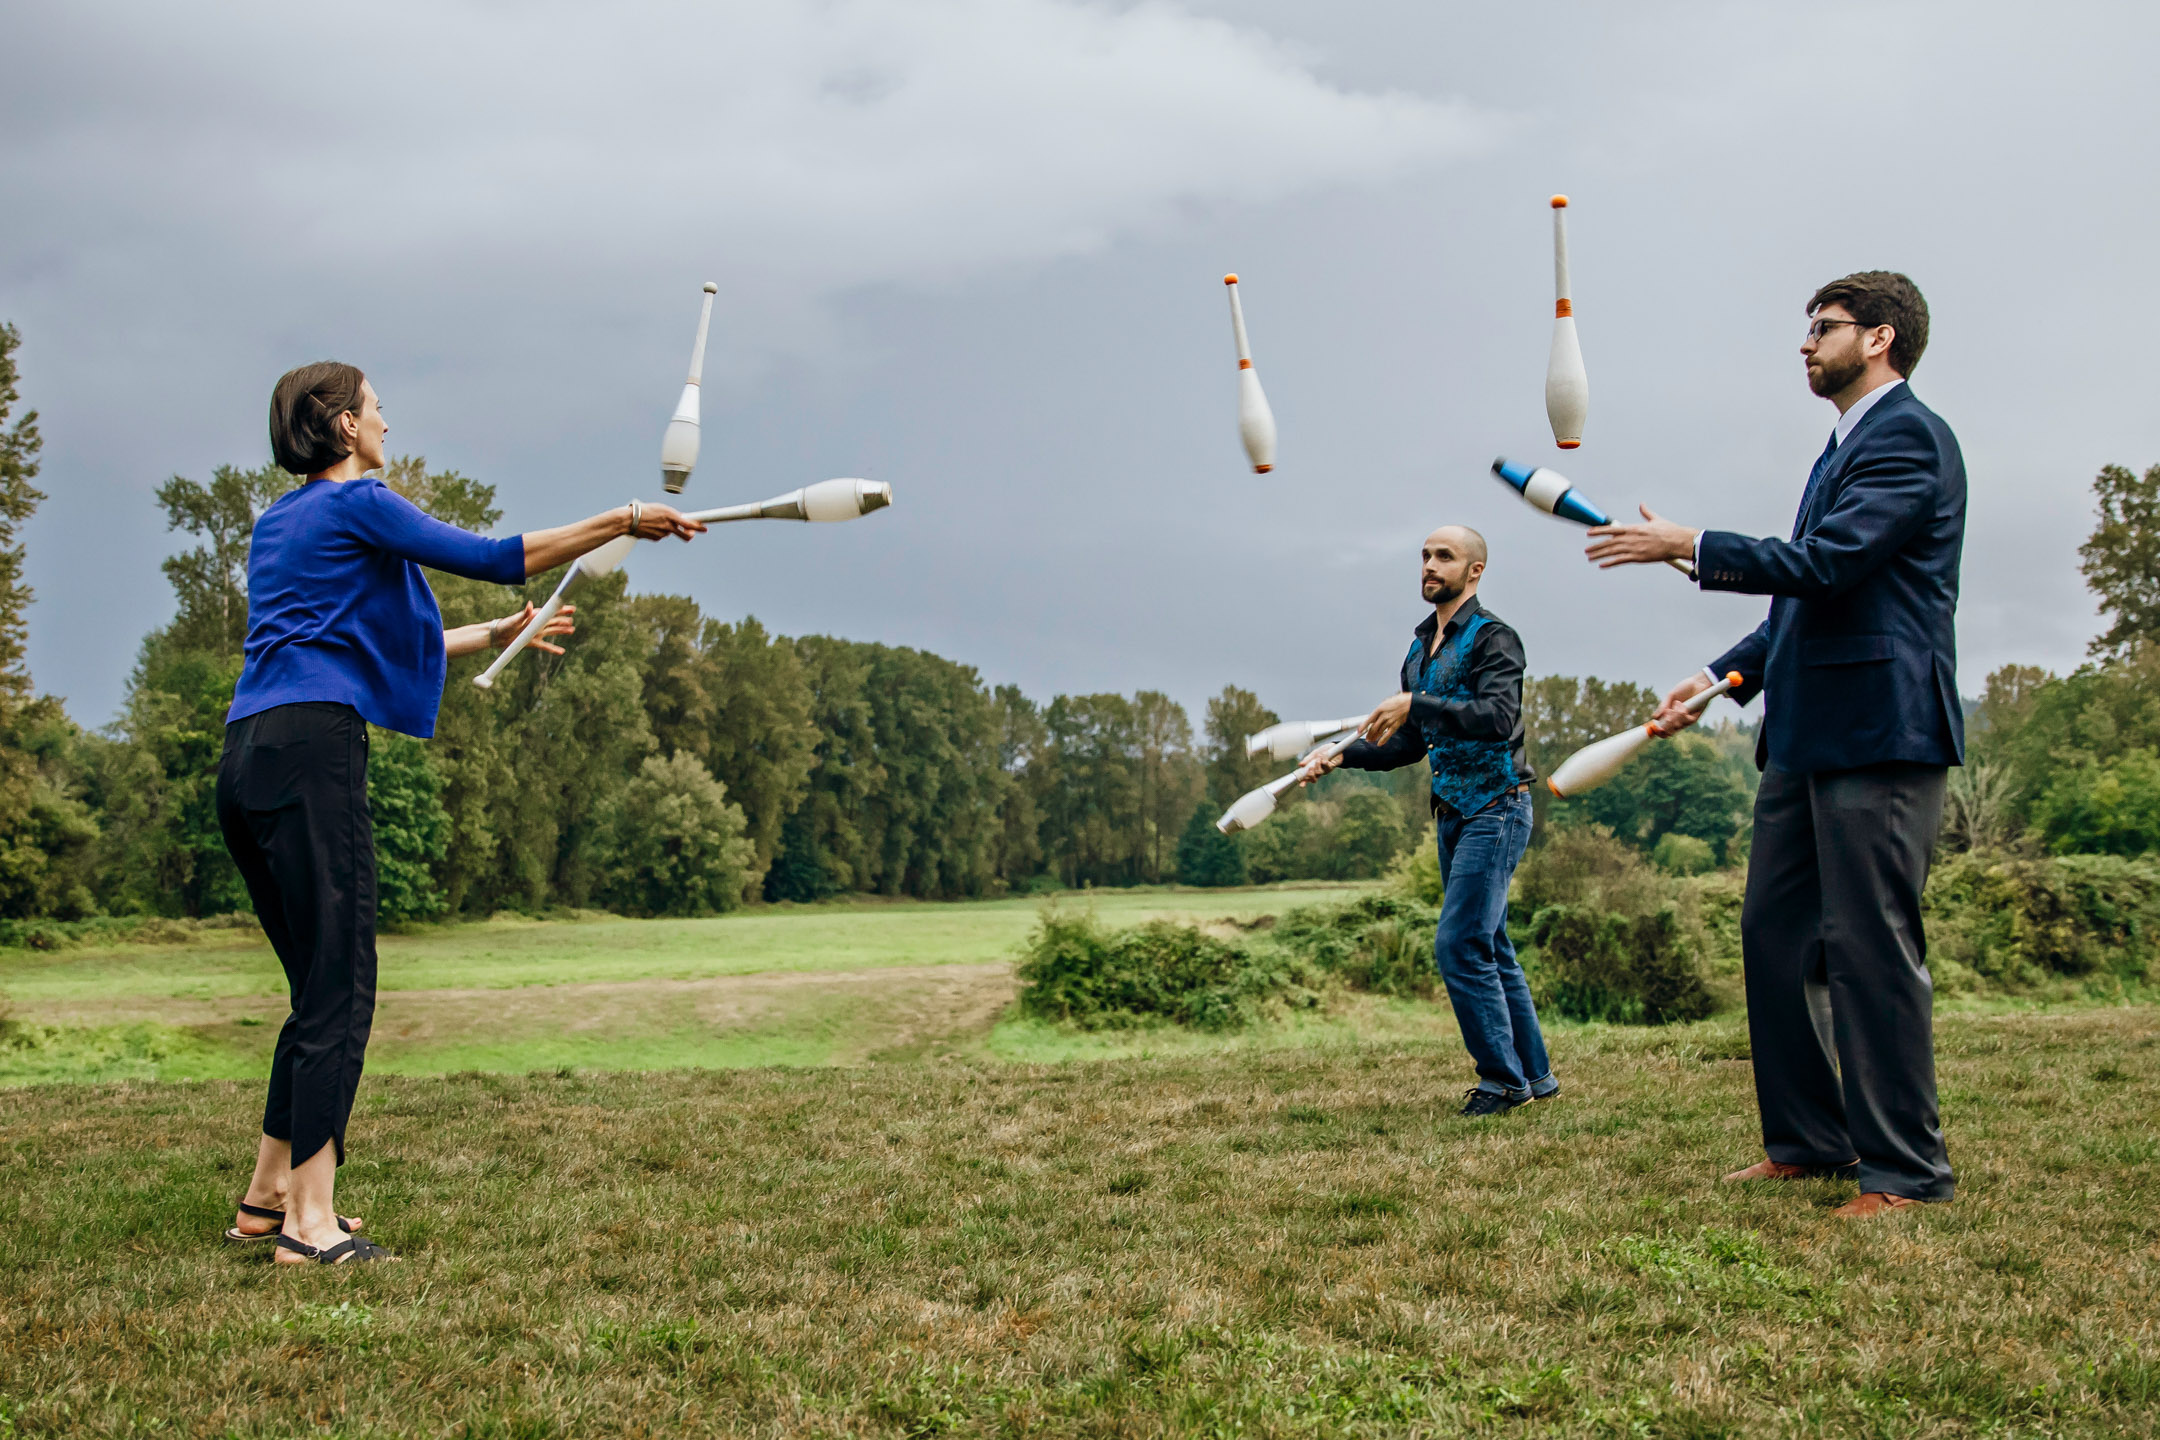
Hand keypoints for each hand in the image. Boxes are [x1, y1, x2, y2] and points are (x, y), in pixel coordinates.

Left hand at [490, 602, 576, 655]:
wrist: (498, 637)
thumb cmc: (505, 625)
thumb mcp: (515, 619)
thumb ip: (524, 614)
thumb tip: (530, 605)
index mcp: (535, 617)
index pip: (551, 612)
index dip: (561, 610)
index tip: (571, 608)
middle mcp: (537, 624)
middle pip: (554, 622)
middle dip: (563, 621)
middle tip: (572, 621)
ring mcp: (536, 633)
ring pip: (552, 632)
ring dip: (562, 631)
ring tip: (571, 630)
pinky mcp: (534, 643)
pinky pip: (546, 646)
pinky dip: (554, 649)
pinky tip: (561, 651)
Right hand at [627, 502, 705, 541]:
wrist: (629, 520)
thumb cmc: (645, 510)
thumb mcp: (661, 508)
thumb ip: (672, 515)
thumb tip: (681, 520)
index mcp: (671, 516)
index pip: (689, 523)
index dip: (699, 527)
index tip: (705, 528)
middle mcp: (668, 526)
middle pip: (685, 535)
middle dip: (690, 534)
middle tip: (690, 532)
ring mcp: (663, 533)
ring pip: (671, 533)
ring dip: (668, 529)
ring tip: (657, 521)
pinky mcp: (657, 538)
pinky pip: (662, 535)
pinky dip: (659, 531)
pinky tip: (651, 526)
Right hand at [1297, 749, 1343, 785]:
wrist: (1334, 746)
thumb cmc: (1323, 751)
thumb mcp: (1313, 754)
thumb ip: (1307, 760)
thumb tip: (1300, 765)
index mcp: (1313, 769)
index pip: (1307, 778)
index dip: (1304, 782)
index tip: (1301, 785)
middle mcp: (1319, 772)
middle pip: (1313, 779)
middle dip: (1310, 774)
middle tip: (1310, 767)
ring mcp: (1325, 770)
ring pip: (1319, 772)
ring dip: (1317, 765)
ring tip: (1318, 758)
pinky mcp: (1331, 766)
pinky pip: (1326, 766)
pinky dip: (1324, 759)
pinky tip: (1324, 755)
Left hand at [1359, 692, 1414, 745]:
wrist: (1408, 702)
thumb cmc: (1397, 701)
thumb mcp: (1385, 703)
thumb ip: (1379, 711)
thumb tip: (1374, 717)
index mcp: (1379, 709)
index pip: (1369, 719)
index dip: (1363, 726)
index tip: (1359, 731)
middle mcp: (1383, 716)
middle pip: (1373, 727)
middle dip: (1369, 733)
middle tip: (1366, 737)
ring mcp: (1389, 721)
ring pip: (1379, 731)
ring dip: (1374, 737)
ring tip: (1371, 740)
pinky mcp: (1395, 725)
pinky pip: (1388, 734)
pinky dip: (1383, 739)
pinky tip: (1379, 743)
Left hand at [1584, 506, 1698, 568]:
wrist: (1678, 541)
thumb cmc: (1669, 531)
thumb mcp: (1656, 519)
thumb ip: (1646, 513)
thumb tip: (1642, 504)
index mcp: (1634, 528)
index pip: (1612, 529)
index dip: (1599, 531)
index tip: (1589, 533)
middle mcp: (1631, 537)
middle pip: (1609, 542)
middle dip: (1596, 546)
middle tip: (1586, 550)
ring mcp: (1634, 548)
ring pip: (1612, 551)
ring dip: (1600, 555)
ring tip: (1590, 558)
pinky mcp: (1638, 557)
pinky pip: (1621, 560)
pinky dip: (1610, 563)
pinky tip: (1602, 565)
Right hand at [1651, 672, 1712, 734]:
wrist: (1697, 683)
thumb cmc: (1684, 688)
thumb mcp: (1670, 696)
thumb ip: (1663, 706)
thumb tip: (1654, 717)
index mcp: (1670, 716)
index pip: (1664, 729)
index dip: (1660, 732)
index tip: (1656, 729)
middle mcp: (1678, 720)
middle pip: (1669, 732)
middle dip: (1666, 724)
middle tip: (1667, 713)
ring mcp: (1686, 720)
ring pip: (1677, 726)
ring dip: (1674, 715)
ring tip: (1677, 703)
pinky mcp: (1694, 718)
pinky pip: (1686, 721)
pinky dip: (1681, 713)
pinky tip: (1681, 704)